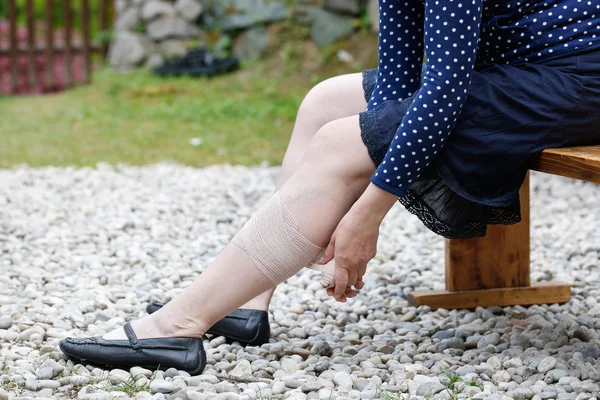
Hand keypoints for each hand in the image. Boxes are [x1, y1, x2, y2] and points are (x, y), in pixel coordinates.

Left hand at [319, 183, 398, 301]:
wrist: (366, 216)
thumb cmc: (347, 224)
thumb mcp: (334, 238)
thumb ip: (329, 253)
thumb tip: (322, 262)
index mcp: (343, 260)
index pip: (341, 283)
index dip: (339, 292)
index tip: (336, 295)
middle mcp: (355, 262)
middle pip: (351, 282)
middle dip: (346, 286)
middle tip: (341, 285)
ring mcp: (365, 259)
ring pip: (359, 275)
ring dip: (353, 277)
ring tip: (348, 274)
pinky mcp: (371, 254)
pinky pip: (365, 266)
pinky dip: (360, 268)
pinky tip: (356, 261)